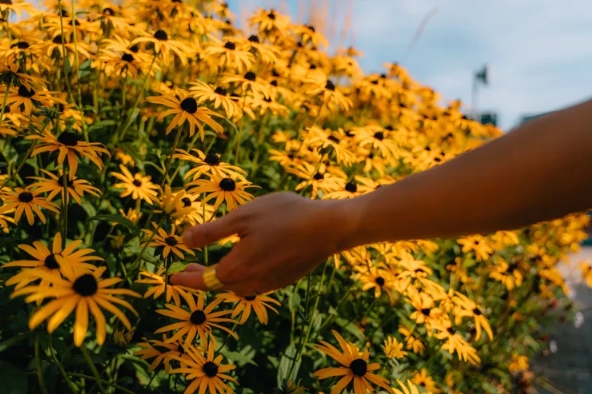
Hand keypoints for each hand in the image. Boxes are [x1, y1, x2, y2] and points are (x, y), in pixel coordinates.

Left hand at [170, 192, 350, 295]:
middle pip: (219, 285)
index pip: (203, 279)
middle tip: (187, 271)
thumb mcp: (242, 217)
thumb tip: (183, 242)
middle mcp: (251, 283)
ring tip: (214, 268)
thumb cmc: (284, 216)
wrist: (328, 228)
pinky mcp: (284, 279)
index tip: (171, 278)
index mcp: (236, 269)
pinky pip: (255, 282)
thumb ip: (210, 232)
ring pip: (238, 286)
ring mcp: (270, 284)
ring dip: (222, 278)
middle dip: (201, 278)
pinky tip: (245, 263)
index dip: (186, 278)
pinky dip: (242, 275)